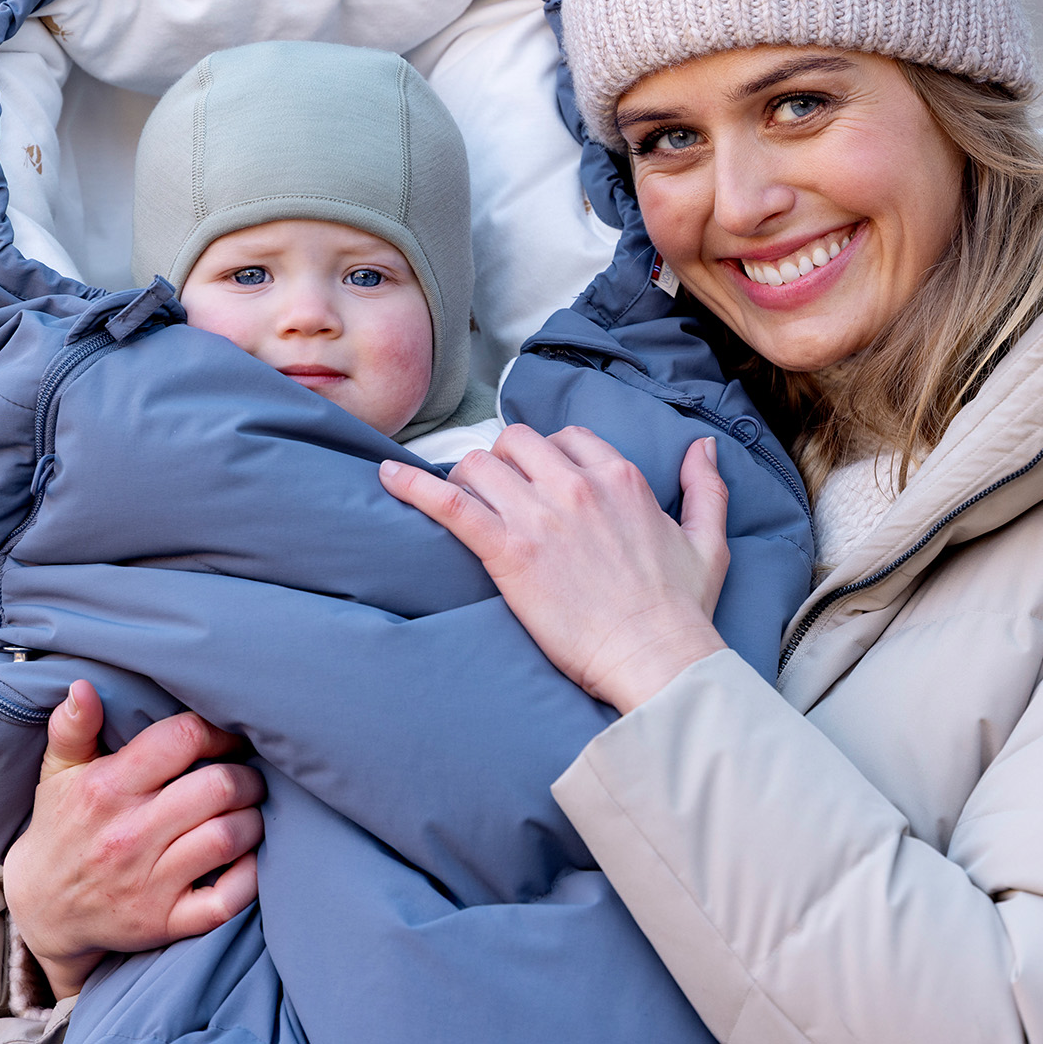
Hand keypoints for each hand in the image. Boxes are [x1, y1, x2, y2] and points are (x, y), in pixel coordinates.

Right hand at [2, 681, 264, 1000]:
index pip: (182, 739)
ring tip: (248, 810)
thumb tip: (84, 687)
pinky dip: (250, 877)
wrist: (41, 911)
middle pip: (219, 787)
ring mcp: (149, 883)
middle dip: (247, 774)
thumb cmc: (63, 826)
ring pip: (229, 837)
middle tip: (247, 774)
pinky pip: (226, 900)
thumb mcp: (59, 772)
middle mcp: (129, 835)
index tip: (229, 734)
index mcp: (107, 789)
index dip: (218, 729)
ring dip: (253, 818)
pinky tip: (248, 857)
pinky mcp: (164, 922)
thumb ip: (74, 727)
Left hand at [380, 426, 729, 712]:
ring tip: (461, 500)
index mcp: (619, 478)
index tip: (539, 478)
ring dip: (467, 478)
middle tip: (499, 491)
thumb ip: (706, 487)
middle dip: (503, 460)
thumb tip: (704, 447)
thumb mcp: (707, 541)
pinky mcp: (507, 549)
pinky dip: (414, 486)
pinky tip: (388, 478)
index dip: (547, 456)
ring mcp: (539, 515)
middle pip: (516, 442)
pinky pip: (449, 501)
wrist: (655, 658)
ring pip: (480, 464)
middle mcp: (575, 485)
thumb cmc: (680, 609)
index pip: (566, 438)